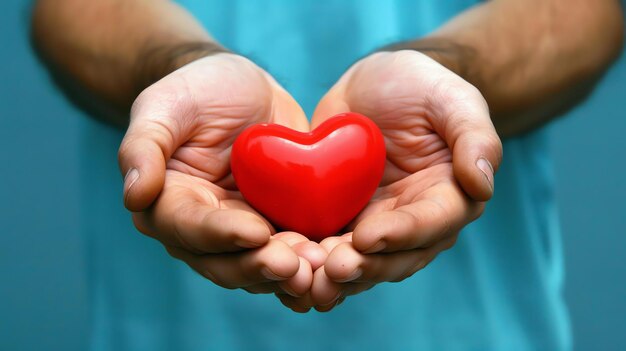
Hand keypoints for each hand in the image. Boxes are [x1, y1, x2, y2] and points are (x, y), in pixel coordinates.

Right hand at [118, 53, 325, 296]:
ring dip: (289, 273)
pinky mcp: (276, 224)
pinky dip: (310, 261)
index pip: (190, 228)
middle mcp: (203, 228)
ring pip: (261, 265)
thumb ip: (143, 146)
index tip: (256, 233)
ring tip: (321, 269)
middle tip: (296, 267)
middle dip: (260, 266)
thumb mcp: (165, 105)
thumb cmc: (196, 91)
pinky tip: (334, 261)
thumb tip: (134, 196)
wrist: (240, 88)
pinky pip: (291, 250)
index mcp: (170, 203)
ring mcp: (242, 229)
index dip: (222, 235)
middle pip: (227, 261)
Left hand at [280, 50, 502, 310]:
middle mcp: (413, 221)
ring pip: (359, 262)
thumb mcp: (453, 99)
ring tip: (305, 282)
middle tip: (332, 271)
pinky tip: (284, 268)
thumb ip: (475, 138)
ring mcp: (375, 224)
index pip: (431, 224)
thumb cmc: (422, 87)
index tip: (369, 237)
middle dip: (364, 267)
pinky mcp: (341, 219)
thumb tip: (483, 185)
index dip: (401, 234)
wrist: (378, 85)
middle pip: (394, 257)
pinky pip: (326, 246)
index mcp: (448, 198)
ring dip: (334, 276)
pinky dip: (308, 261)